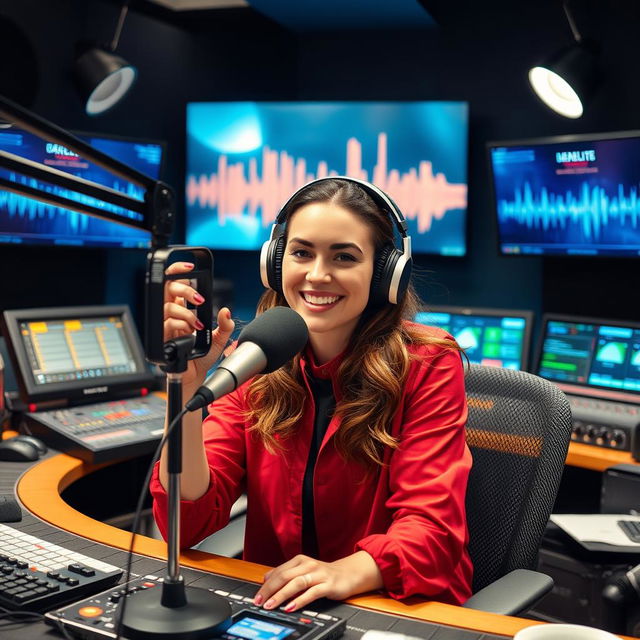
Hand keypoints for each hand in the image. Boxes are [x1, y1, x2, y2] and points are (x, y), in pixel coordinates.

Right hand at [163, 261, 234, 387]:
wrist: (194, 377)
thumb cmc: (201, 358)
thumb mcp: (219, 339)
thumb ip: (225, 325)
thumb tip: (226, 312)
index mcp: (182, 311)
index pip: (175, 285)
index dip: (178, 272)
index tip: (190, 267)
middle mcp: (171, 316)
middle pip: (168, 290)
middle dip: (184, 289)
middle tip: (199, 299)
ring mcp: (166, 327)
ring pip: (168, 307)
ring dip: (186, 312)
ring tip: (197, 324)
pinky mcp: (162, 338)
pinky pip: (167, 324)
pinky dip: (181, 325)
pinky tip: (191, 332)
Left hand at [253, 552, 382, 612]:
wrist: (348, 574)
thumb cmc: (324, 574)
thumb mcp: (303, 570)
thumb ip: (286, 573)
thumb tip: (266, 578)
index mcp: (300, 560)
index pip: (278, 571)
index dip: (266, 584)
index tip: (256, 596)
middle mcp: (308, 565)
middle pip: (284, 576)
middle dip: (270, 590)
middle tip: (260, 601)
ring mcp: (318, 574)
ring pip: (296, 583)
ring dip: (281, 595)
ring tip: (271, 605)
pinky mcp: (328, 584)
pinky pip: (311, 592)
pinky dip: (299, 600)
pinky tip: (290, 607)